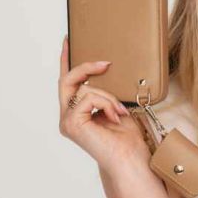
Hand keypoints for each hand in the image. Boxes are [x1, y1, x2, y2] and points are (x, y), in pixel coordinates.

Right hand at [57, 35, 151, 173]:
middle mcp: (67, 116)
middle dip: (86, 67)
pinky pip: (88, 98)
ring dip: (108, 97)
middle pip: (67, 80)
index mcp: (77, 112)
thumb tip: (104, 69)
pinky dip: (106, 104)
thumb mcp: (116, 105)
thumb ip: (104, 92)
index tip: (68, 40)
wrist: (130, 157)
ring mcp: (67, 121)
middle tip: (106, 63)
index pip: (68, 82)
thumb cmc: (126, 137)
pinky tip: (114, 118)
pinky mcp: (70, 123)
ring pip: (84, 89)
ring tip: (120, 112)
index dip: (66, 60)